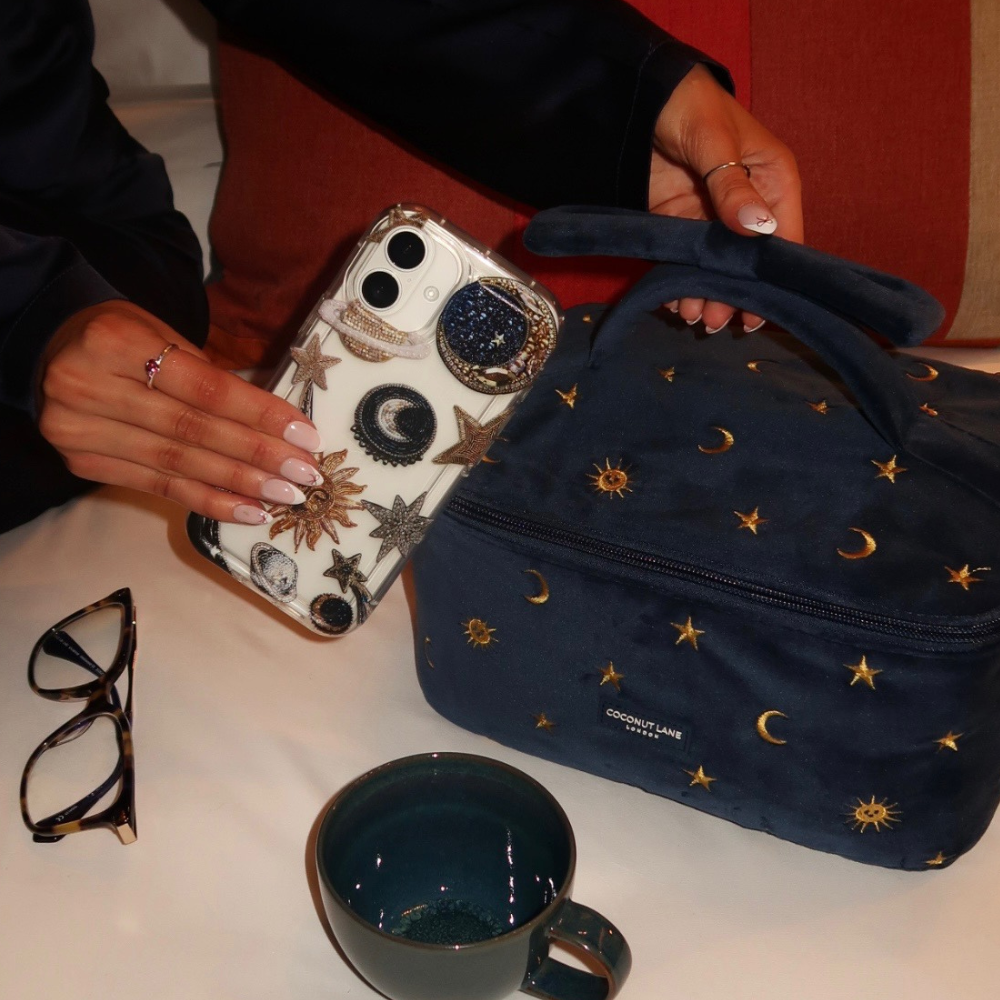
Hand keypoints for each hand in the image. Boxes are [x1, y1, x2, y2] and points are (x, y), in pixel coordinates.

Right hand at [37, 300, 324, 523]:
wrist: (52, 349)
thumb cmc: (126, 339)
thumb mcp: (163, 335)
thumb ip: (211, 378)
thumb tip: (279, 426)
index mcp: (113, 343)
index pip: (203, 388)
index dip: (259, 415)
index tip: (305, 435)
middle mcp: (87, 388)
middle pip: (192, 430)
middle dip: (257, 456)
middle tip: (305, 474)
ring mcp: (79, 431)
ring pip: (178, 464)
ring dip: (240, 484)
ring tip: (285, 495)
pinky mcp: (83, 464)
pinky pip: (159, 487)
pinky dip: (208, 500)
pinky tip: (248, 510)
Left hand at [649, 64, 802, 332]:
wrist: (637, 97)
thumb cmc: (689, 104)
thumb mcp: (714, 141)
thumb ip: (732, 186)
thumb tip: (757, 228)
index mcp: (772, 180)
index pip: (783, 237)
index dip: (774, 276)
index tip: (760, 310)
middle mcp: (747, 205)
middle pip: (747, 261)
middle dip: (734, 293)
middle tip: (718, 322)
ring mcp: (711, 218)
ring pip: (715, 267)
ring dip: (706, 294)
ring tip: (695, 318)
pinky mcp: (678, 224)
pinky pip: (685, 261)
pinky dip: (680, 283)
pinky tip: (675, 302)